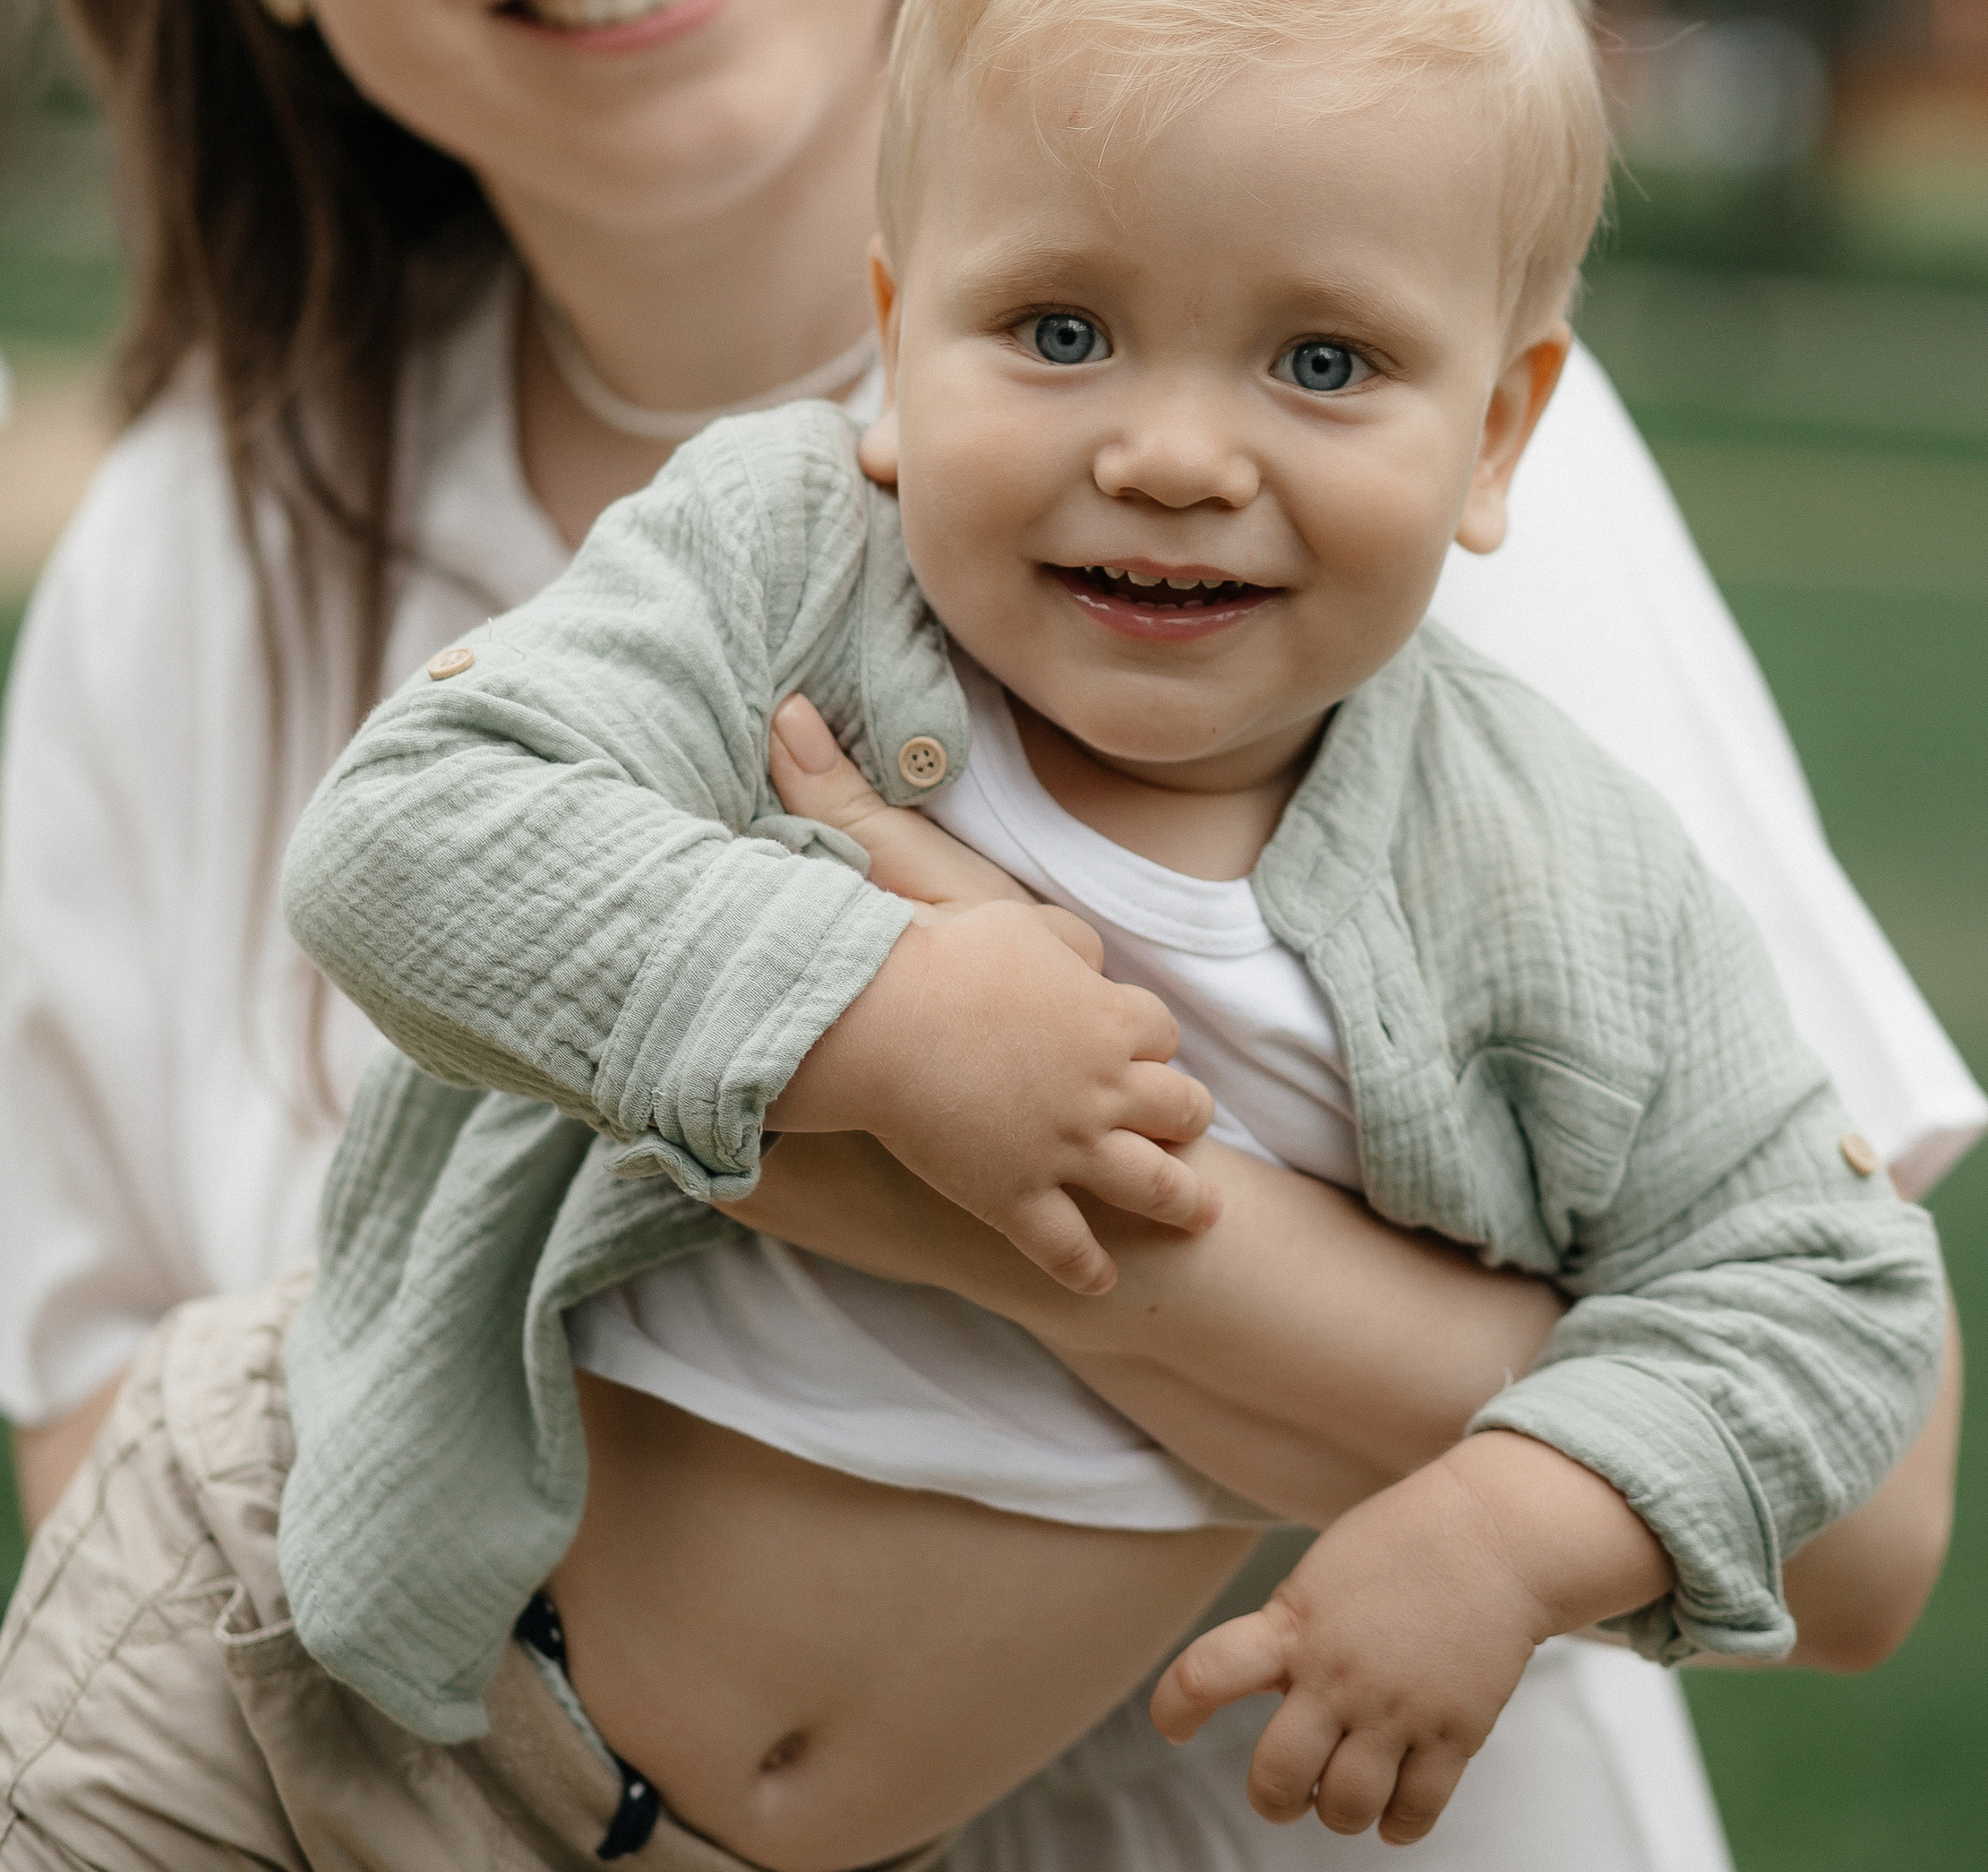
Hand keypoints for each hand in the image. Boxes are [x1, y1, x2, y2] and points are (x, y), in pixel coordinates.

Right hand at [770, 715, 1217, 1294]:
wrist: (900, 1028)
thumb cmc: (918, 944)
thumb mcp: (905, 855)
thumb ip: (854, 793)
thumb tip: (793, 708)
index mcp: (1098, 1004)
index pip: (1149, 1020)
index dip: (1140, 1029)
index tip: (1132, 1034)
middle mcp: (1102, 1076)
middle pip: (1174, 1097)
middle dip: (1179, 1110)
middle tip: (1184, 1123)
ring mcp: (1069, 1144)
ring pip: (1150, 1176)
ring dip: (1174, 1193)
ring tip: (1195, 1209)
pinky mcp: (1024, 1200)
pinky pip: (1069, 1245)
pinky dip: (1088, 1265)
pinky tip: (1099, 1279)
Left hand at [1150, 1433, 1669, 1844]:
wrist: (1496, 1533)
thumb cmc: (1405, 1542)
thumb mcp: (1324, 1572)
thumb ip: (1289, 1628)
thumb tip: (1256, 1682)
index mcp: (1297, 1623)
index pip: (1208, 1672)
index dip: (1174, 1708)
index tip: (1173, 1727)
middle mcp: (1339, 1674)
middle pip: (1277, 1777)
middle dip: (1273, 1798)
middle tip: (1285, 1790)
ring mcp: (1397, 1709)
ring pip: (1344, 1809)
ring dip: (1338, 1812)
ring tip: (1346, 1790)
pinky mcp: (1453, 1734)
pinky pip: (1414, 1815)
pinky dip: (1398, 1824)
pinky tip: (1396, 1802)